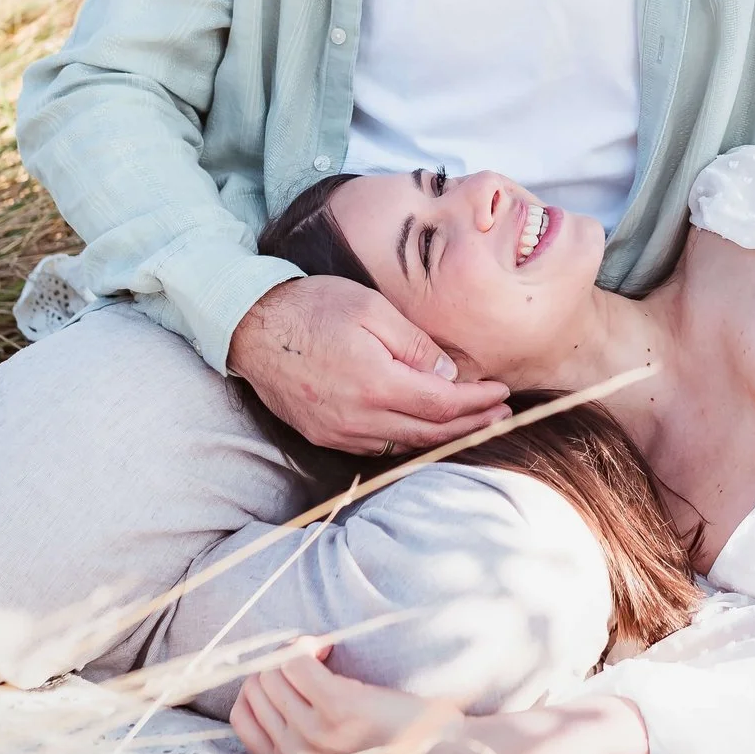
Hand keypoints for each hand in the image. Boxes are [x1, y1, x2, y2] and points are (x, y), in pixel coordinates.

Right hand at [228, 276, 509, 454]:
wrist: (252, 327)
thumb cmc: (313, 307)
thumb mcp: (372, 308)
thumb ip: (414, 344)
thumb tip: (447, 372)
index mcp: (375, 384)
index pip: (442, 405)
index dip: (477, 404)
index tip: (502, 394)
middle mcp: (358, 418)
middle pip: (429, 433)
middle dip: (470, 425)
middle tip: (500, 416)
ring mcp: (338, 432)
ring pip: (403, 444)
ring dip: (442, 436)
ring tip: (472, 423)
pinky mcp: (323, 434)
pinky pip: (376, 446)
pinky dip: (407, 439)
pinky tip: (424, 427)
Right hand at [231, 647, 457, 753]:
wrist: (439, 750)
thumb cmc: (387, 741)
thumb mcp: (331, 748)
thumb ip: (298, 730)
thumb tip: (268, 680)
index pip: (241, 717)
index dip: (259, 685)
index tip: (286, 674)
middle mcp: (297, 753)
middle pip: (256, 688)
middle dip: (276, 663)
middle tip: (308, 656)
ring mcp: (316, 732)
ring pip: (272, 672)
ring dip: (291, 651)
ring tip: (320, 651)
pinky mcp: (338, 706)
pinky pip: (295, 661)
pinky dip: (303, 644)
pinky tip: (324, 647)